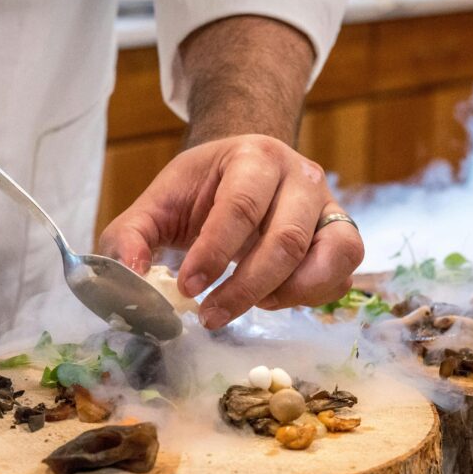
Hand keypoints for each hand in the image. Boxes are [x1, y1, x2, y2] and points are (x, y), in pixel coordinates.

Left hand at [99, 134, 363, 329]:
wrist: (247, 170)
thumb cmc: (203, 189)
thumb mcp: (158, 203)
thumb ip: (131, 237)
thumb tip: (129, 279)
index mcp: (254, 156)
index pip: (240, 207)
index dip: (214, 253)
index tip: (188, 289)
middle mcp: (302, 176)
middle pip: (286, 240)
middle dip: (246, 288)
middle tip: (210, 316)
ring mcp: (330, 206)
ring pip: (330, 258)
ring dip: (287, 294)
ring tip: (250, 305)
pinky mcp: (343, 237)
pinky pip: (341, 276)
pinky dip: (310, 297)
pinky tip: (273, 298)